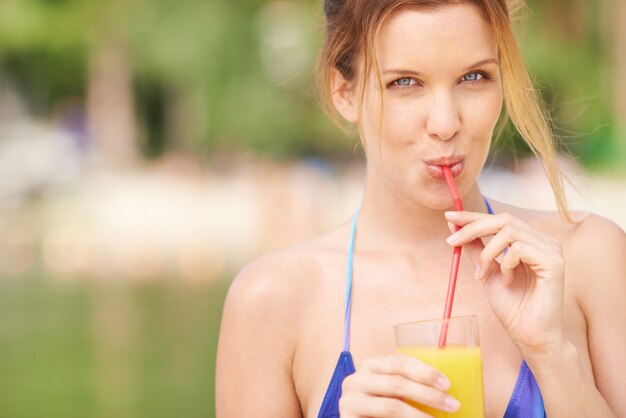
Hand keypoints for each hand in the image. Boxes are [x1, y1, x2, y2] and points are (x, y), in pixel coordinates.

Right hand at [339, 354, 459, 416]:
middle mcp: (356, 380)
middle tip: (452, 405)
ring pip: (391, 406)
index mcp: (370, 366)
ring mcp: (349, 401)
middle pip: (396, 383)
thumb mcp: (393, 392)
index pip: (398, 362)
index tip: (447, 384)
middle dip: (428, 395)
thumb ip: (410, 386)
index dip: (424, 371)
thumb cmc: (380, 409)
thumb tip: (447, 389)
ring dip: (419, 416)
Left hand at [444, 211, 565, 355]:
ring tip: (483, 274)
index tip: (449, 216)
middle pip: (504, 219)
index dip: (473, 215)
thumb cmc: (512, 306)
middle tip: (452, 241)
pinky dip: (505, 264)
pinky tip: (507, 281)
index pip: (500, 219)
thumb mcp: (486, 270)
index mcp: (530, 240)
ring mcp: (551, 250)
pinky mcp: (554, 263)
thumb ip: (475, 248)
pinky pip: (519, 249)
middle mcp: (543, 241)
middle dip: (473, 227)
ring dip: (487, 253)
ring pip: (509, 232)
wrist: (529, 335)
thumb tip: (454, 224)